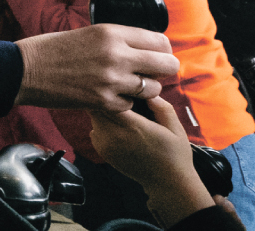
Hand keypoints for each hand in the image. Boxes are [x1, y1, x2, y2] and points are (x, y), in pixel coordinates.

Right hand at [14, 24, 180, 110]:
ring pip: (153, 88)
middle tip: (149, 73)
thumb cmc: (50, 50)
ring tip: (127, 86)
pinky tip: (108, 96)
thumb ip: (116, 40)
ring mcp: (111, 80)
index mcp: (111, 33)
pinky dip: (123, 102)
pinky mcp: (103, 101)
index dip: (162, 50)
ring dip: (144, 89)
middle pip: (167, 64)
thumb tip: (143, 49)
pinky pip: (131, 104)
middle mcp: (116, 55)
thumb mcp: (86, 33)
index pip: (160, 41)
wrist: (22, 71)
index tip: (155, 55)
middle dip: (162, 70)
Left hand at [90, 97, 215, 225]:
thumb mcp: (175, 127)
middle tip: (118, 96)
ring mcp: (106, 145)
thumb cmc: (175, 153)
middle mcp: (114, 135)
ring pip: (93, 119)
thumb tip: (147, 90)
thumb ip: (161, 107)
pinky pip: (94, 131)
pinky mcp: (102, 152)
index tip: (120, 87)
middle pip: (95, 108)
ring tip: (120, 112)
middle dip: (104, 100)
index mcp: (133, 126)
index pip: (107, 101)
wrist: (166, 182)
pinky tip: (118, 128)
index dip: (111, 92)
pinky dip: (101, 126)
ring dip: (102, 113)